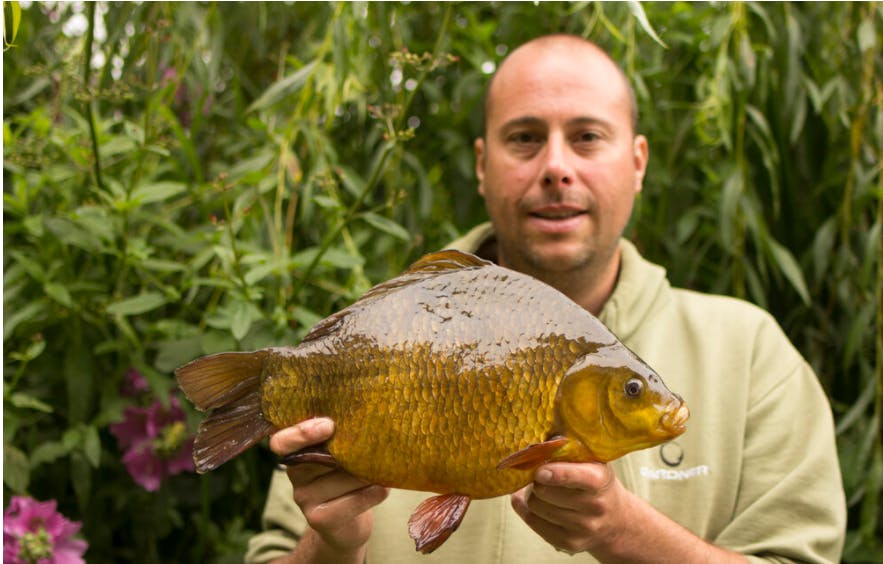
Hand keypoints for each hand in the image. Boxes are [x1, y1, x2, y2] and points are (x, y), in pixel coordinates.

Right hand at [269, 418, 388, 558]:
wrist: (347, 524)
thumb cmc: (347, 477)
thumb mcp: (341, 454)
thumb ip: (343, 439)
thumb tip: (369, 423)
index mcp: (297, 451)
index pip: (282, 441)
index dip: (300, 433)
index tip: (328, 425)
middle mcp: (296, 474)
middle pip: (322, 456)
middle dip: (348, 450)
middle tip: (371, 443)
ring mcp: (304, 498)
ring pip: (341, 478)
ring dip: (367, 473)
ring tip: (383, 468)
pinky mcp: (318, 519)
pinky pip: (351, 501)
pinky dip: (372, 493)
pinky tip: (383, 488)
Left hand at [510, 461, 624, 555]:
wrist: (615, 519)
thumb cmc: (595, 481)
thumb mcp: (591, 461)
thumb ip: (567, 450)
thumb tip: (535, 449)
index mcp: (599, 479)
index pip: (573, 476)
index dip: (553, 473)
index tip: (540, 471)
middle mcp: (594, 505)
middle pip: (544, 491)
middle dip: (536, 481)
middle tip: (539, 476)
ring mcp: (583, 527)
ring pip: (536, 507)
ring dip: (532, 495)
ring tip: (542, 490)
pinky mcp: (570, 543)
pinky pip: (534, 523)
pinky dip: (527, 511)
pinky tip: (533, 503)